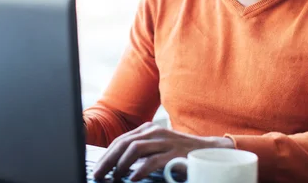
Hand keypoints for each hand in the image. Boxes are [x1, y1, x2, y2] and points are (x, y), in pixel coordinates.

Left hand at [92, 122, 234, 180]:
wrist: (209, 150)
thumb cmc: (180, 151)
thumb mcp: (158, 147)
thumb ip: (142, 151)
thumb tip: (118, 164)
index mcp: (148, 129)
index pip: (121, 140)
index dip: (107, 154)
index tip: (98, 167)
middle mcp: (154, 131)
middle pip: (123, 143)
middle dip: (108, 160)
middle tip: (99, 174)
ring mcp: (164, 141)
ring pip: (134, 149)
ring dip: (121, 164)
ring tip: (115, 177)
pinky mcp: (174, 152)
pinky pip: (153, 160)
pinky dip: (140, 169)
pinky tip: (133, 178)